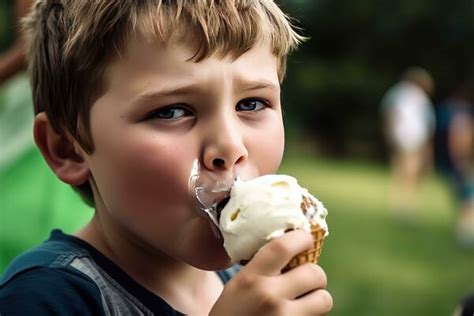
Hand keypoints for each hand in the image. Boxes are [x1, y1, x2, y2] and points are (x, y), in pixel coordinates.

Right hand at [210, 230, 332, 314]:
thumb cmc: (230, 314)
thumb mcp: (238, 286)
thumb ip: (261, 268)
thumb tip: (293, 247)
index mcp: (251, 278)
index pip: (284, 246)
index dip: (302, 238)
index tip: (305, 239)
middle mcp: (269, 297)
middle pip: (315, 273)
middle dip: (314, 275)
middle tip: (304, 279)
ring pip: (324, 299)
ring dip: (317, 298)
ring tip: (303, 301)